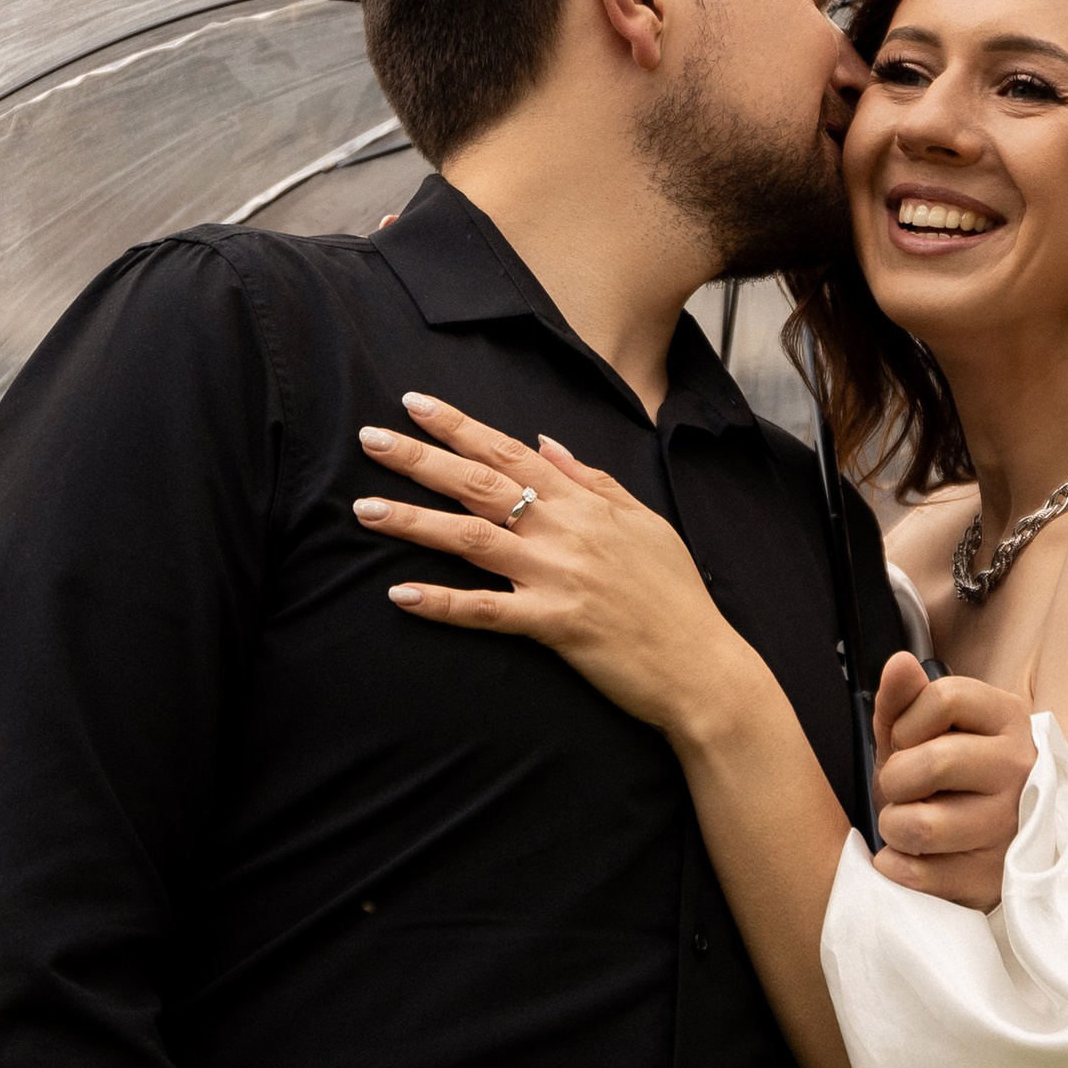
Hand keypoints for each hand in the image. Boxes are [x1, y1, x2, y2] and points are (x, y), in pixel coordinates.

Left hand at [353, 393, 759, 747]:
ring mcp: (557, 577)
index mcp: (583, 503)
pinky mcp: (554, 626)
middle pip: (480, 484)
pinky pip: (487, 611)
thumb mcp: (642, 521)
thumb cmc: (674, 593)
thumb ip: (592, 479)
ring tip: (365, 509)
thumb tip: (545, 441)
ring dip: (415, 522)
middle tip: (370, 438)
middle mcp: (565, 531)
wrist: (702, 665)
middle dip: (421, 459)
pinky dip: (443, 602)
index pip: (510, 451)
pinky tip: (401, 593)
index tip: (414, 403)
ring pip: (472, 539)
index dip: (459, 426)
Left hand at [869, 649, 1035, 908]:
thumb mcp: (924, 730)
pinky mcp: (993, 877)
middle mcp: (1021, 768)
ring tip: (904, 823)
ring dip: (893, 826)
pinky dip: (896, 866)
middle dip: (894, 779)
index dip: (907, 722)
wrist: (996, 839)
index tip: (907, 742)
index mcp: (1008, 719)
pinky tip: (906, 856)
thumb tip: (898, 664)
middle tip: (899, 789)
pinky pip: (920, 874)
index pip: (944, 697)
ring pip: (921, 825)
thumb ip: (905, 698)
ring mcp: (1012, 825)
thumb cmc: (952, 775)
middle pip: (933, 762)